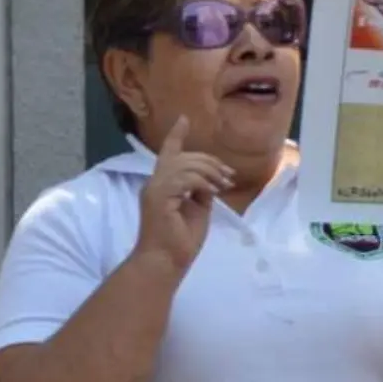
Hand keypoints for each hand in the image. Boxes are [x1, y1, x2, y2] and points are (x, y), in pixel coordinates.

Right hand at [132, 117, 230, 274]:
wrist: (166, 262)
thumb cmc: (180, 241)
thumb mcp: (198, 209)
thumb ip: (201, 191)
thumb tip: (212, 179)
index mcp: (162, 185)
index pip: (168, 153)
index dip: (176, 135)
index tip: (184, 119)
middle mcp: (154, 183)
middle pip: (183, 157)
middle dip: (210, 162)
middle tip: (228, 176)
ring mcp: (154, 189)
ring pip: (185, 164)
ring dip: (210, 172)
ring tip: (223, 185)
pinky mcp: (158, 197)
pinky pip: (186, 178)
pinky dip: (203, 181)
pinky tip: (214, 190)